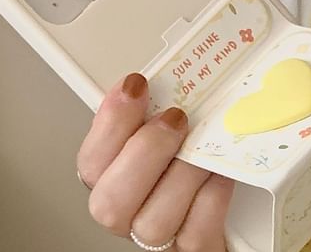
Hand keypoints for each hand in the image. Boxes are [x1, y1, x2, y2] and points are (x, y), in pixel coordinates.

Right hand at [77, 73, 234, 251]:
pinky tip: (219, 173)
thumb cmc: (183, 159)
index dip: (111, 121)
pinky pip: (195, 233)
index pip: (90, 160)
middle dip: (145, 152)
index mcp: (109, 176)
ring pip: (154, 222)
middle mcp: (127, 211)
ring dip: (183, 175)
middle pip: (110, 202)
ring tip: (201, 148)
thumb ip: (154, 108)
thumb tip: (169, 75)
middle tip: (175, 118)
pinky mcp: (193, 250)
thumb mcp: (163, 126)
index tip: (137, 85)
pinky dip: (211, 197)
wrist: (219, 204)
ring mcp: (157, 238)